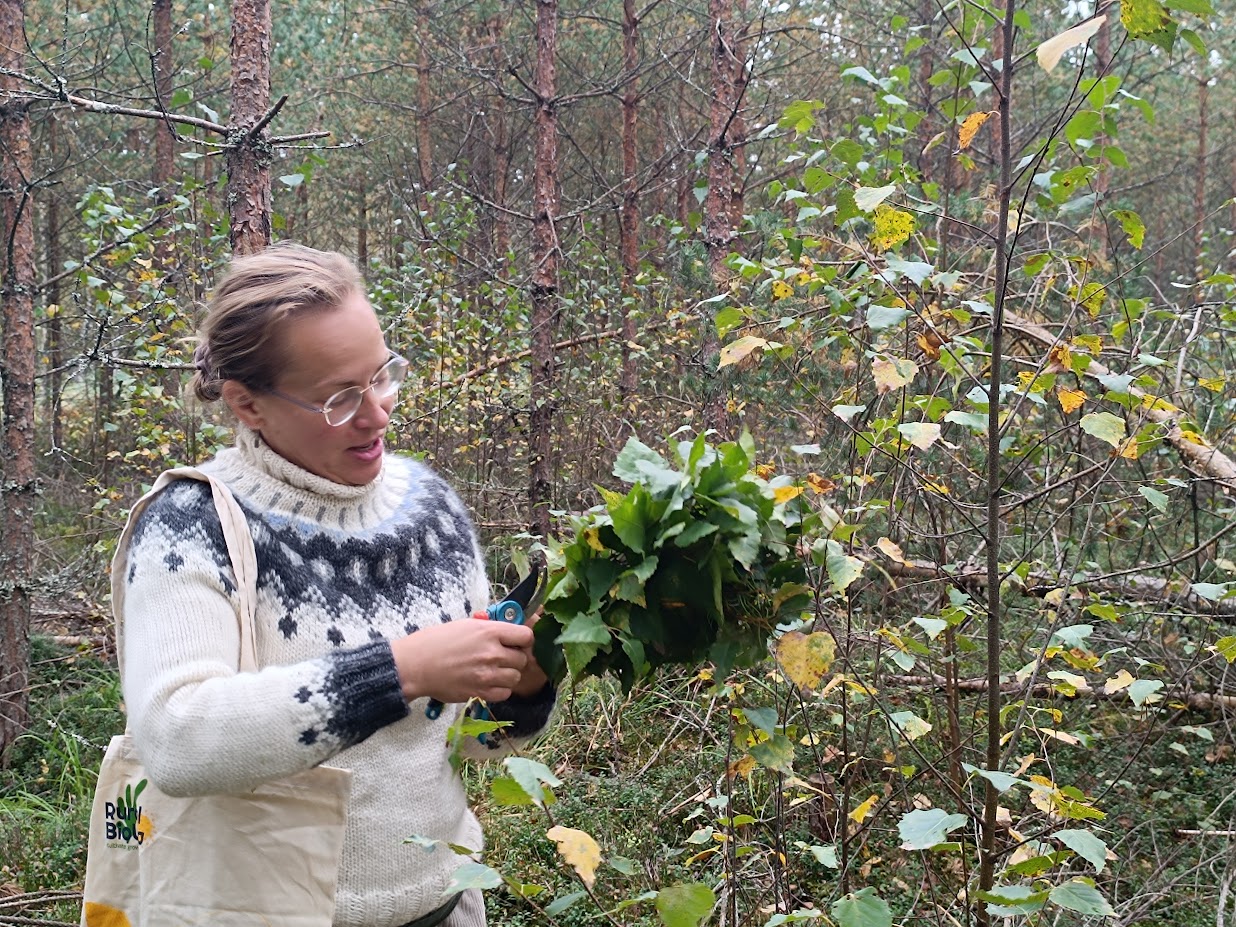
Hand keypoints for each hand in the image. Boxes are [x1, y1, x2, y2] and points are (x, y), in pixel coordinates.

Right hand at [391, 619, 533, 703]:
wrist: (416, 665)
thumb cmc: (436, 641)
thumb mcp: (465, 624)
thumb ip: (489, 628)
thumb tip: (507, 631)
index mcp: (489, 631)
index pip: (526, 636)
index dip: (523, 639)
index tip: (517, 642)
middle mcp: (492, 653)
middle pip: (522, 658)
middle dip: (514, 658)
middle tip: (501, 657)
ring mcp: (487, 674)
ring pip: (516, 677)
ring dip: (508, 674)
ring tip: (494, 671)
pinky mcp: (480, 692)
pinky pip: (504, 693)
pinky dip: (500, 689)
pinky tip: (489, 683)